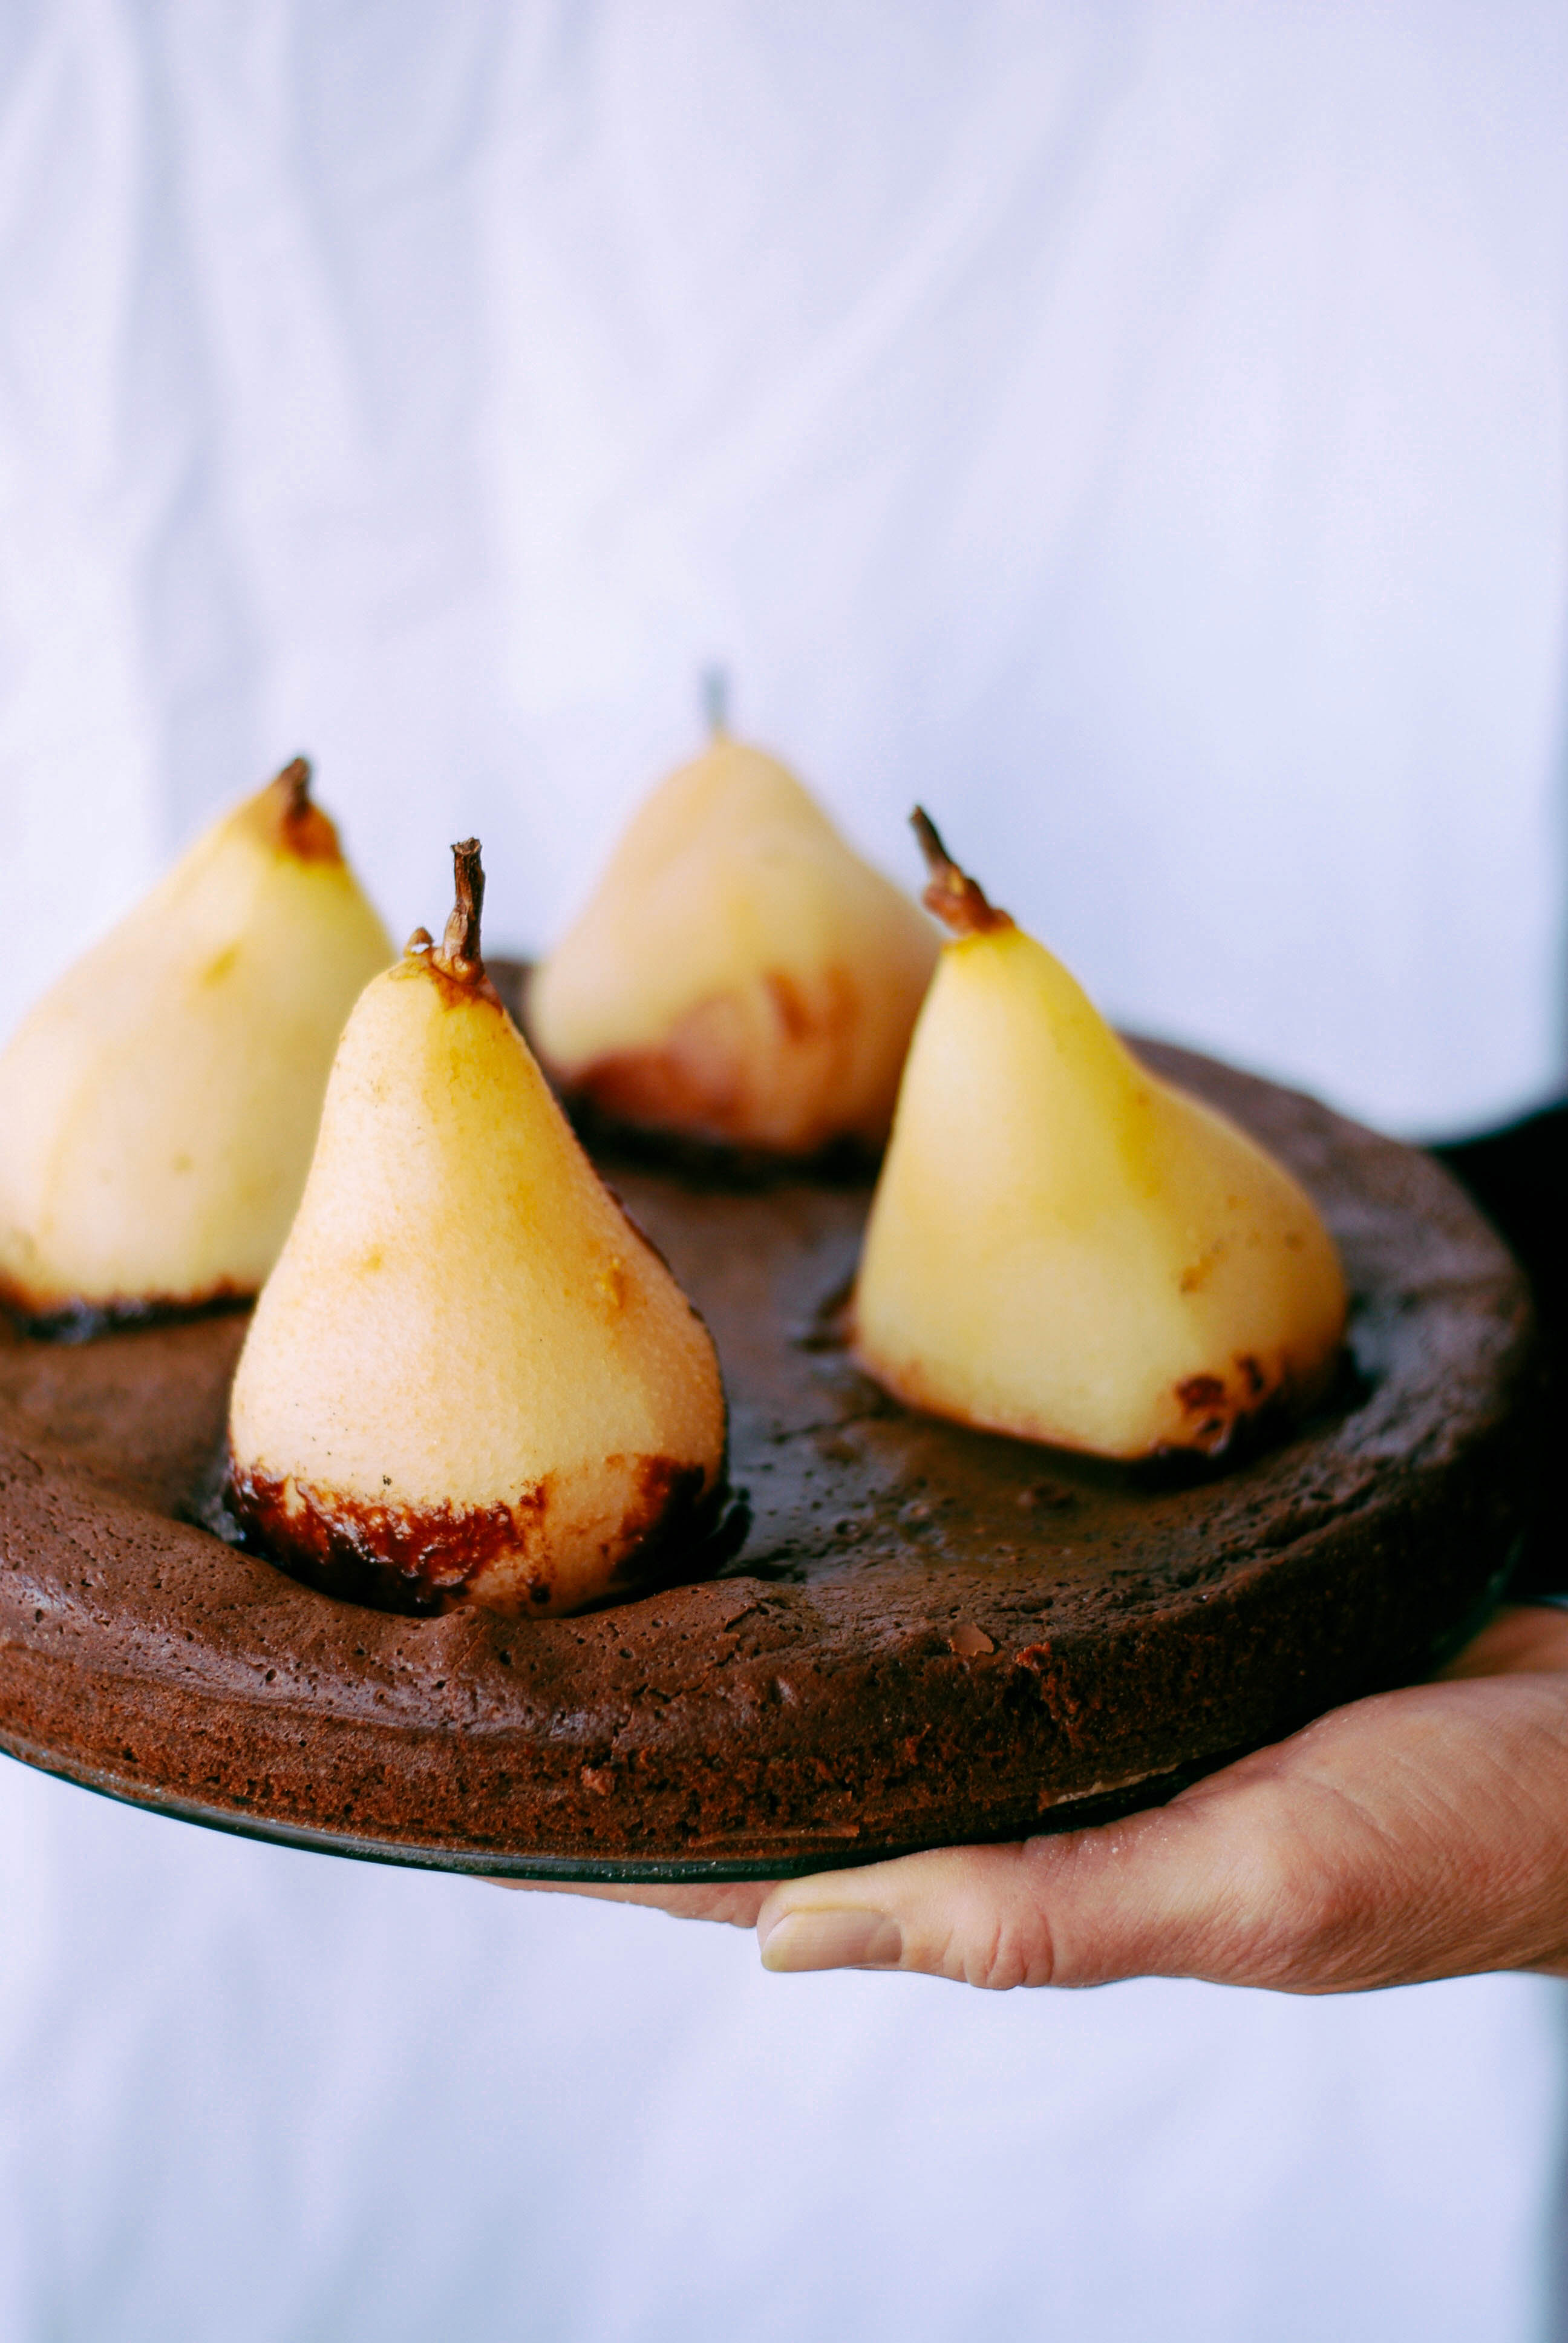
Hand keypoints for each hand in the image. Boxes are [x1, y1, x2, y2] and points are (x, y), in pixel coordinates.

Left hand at [527, 1604, 1567, 1991]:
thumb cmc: (1462, 1836)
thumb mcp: (1256, 1882)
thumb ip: (1038, 1916)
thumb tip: (783, 1943)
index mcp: (1036, 1882)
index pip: (775, 1879)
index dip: (624, 1853)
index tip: (481, 1799)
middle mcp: (1040, 1809)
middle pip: (806, 1782)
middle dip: (669, 1738)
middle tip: (523, 1655)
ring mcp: (1091, 1730)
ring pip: (885, 1697)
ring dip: (768, 1658)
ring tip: (637, 1584)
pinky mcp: (1152, 1652)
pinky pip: (987, 1631)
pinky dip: (900, 1600)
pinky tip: (847, 1538)